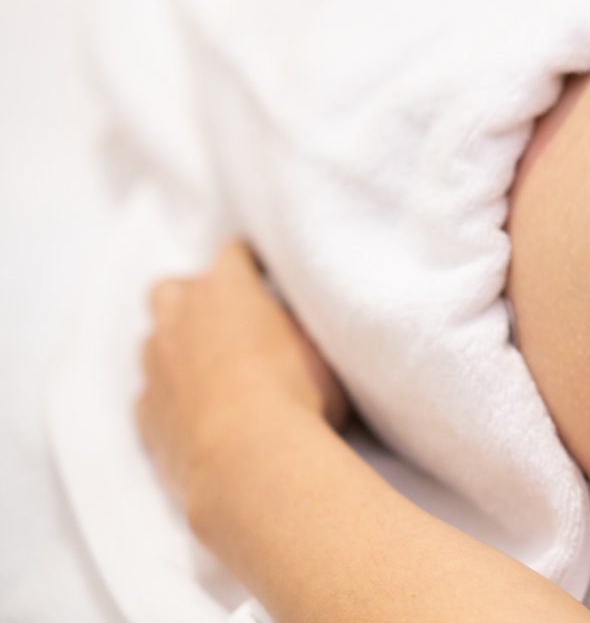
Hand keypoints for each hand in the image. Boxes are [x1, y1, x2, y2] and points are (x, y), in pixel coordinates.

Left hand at [137, 240, 347, 502]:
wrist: (251, 460)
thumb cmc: (297, 396)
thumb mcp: (319, 350)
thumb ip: (297, 331)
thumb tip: (294, 332)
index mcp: (226, 290)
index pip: (233, 255)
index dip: (250, 264)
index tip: (265, 275)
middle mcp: (179, 318)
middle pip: (171, 288)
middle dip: (193, 299)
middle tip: (226, 322)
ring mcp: (154, 367)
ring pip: (153, 341)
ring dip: (177, 349)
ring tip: (212, 373)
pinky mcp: (145, 414)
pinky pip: (151, 395)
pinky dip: (169, 399)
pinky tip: (198, 416)